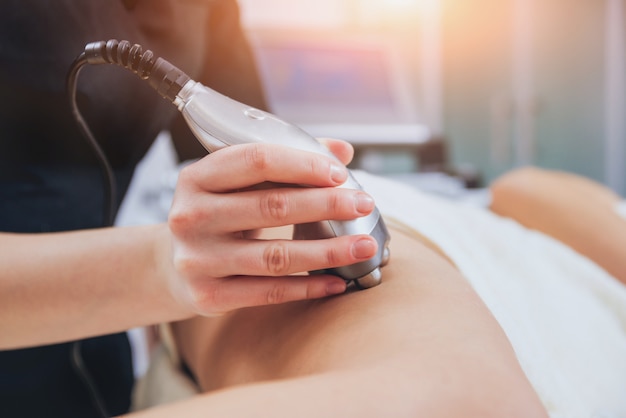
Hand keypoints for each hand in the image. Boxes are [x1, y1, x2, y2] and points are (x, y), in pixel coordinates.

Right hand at [163, 140, 377, 315]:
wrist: (174, 266)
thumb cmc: (218, 214)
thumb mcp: (237, 183)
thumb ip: (286, 161)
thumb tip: (342, 150)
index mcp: (197, 177)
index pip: (257, 160)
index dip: (303, 165)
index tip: (340, 174)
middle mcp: (192, 216)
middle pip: (272, 206)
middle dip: (327, 205)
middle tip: (364, 205)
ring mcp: (198, 259)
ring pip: (275, 255)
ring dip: (327, 251)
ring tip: (364, 246)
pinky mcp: (208, 295)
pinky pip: (268, 292)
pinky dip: (308, 287)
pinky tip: (337, 282)